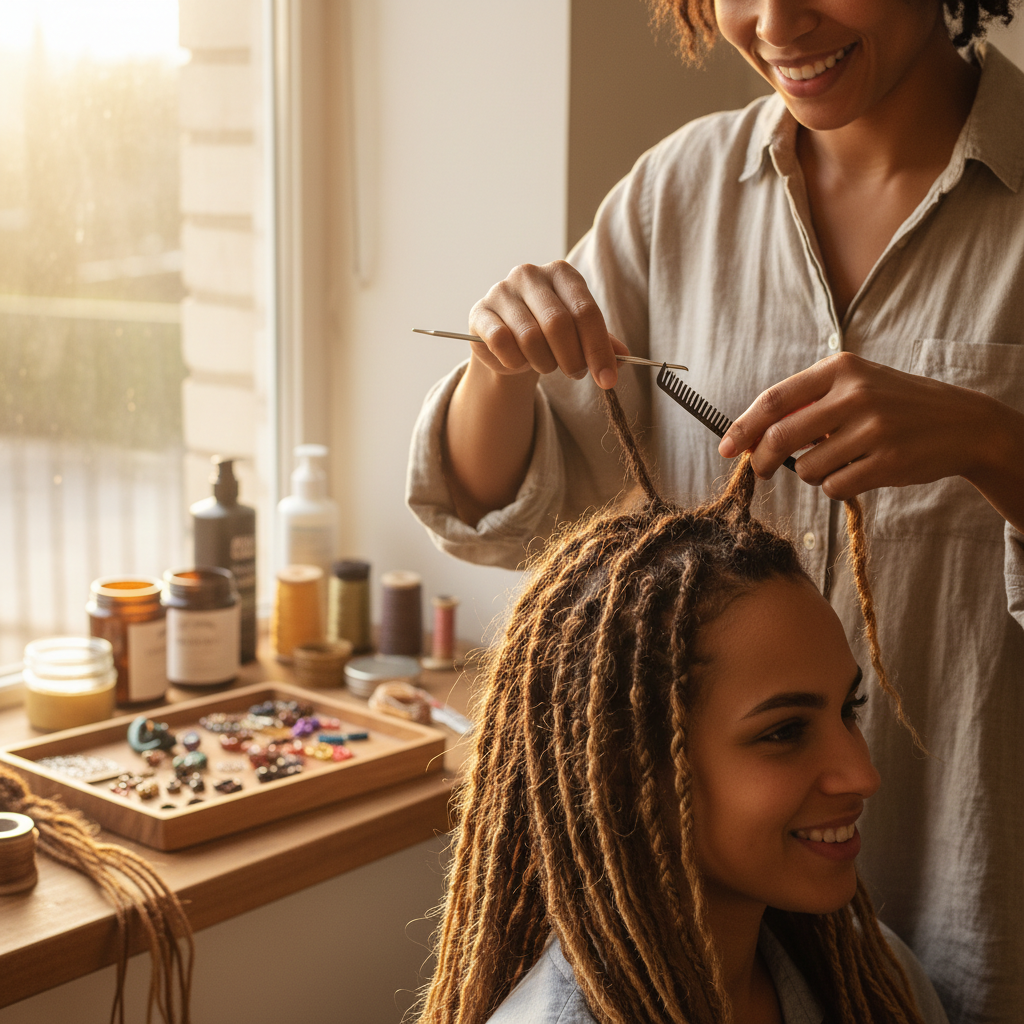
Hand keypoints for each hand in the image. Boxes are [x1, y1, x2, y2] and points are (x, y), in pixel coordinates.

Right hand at [468, 260, 627, 389]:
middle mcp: (530, 274)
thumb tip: (624, 358)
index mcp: (562, 274)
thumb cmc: (549, 336)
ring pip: (529, 338)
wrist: (507, 344)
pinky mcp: (480, 312)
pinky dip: (515, 362)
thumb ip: (601, 343)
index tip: (607, 379)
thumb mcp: (579, 336)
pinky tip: (518, 362)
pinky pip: (501, 343)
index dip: (598, 349)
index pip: (585, 311)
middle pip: (558, 324)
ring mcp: (502, 291)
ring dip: (543, 363)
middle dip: (572, 359)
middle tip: (575, 374)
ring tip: (546, 365)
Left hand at [718, 352, 1021, 507]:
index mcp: (841, 368)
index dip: (743, 427)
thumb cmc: (896, 405)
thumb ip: (808, 401)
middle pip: (780, 436)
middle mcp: (855, 394)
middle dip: (759, 460)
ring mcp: (873, 428)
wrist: (963, 424)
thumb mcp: (856, 384)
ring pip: (806, 467)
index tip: (725, 447)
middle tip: (757, 471)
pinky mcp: (886, 462)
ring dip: (809, 473)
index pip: (774, 399)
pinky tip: (856, 473)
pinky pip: (833, 486)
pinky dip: (834, 486)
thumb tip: (751, 434)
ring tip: (836, 461)